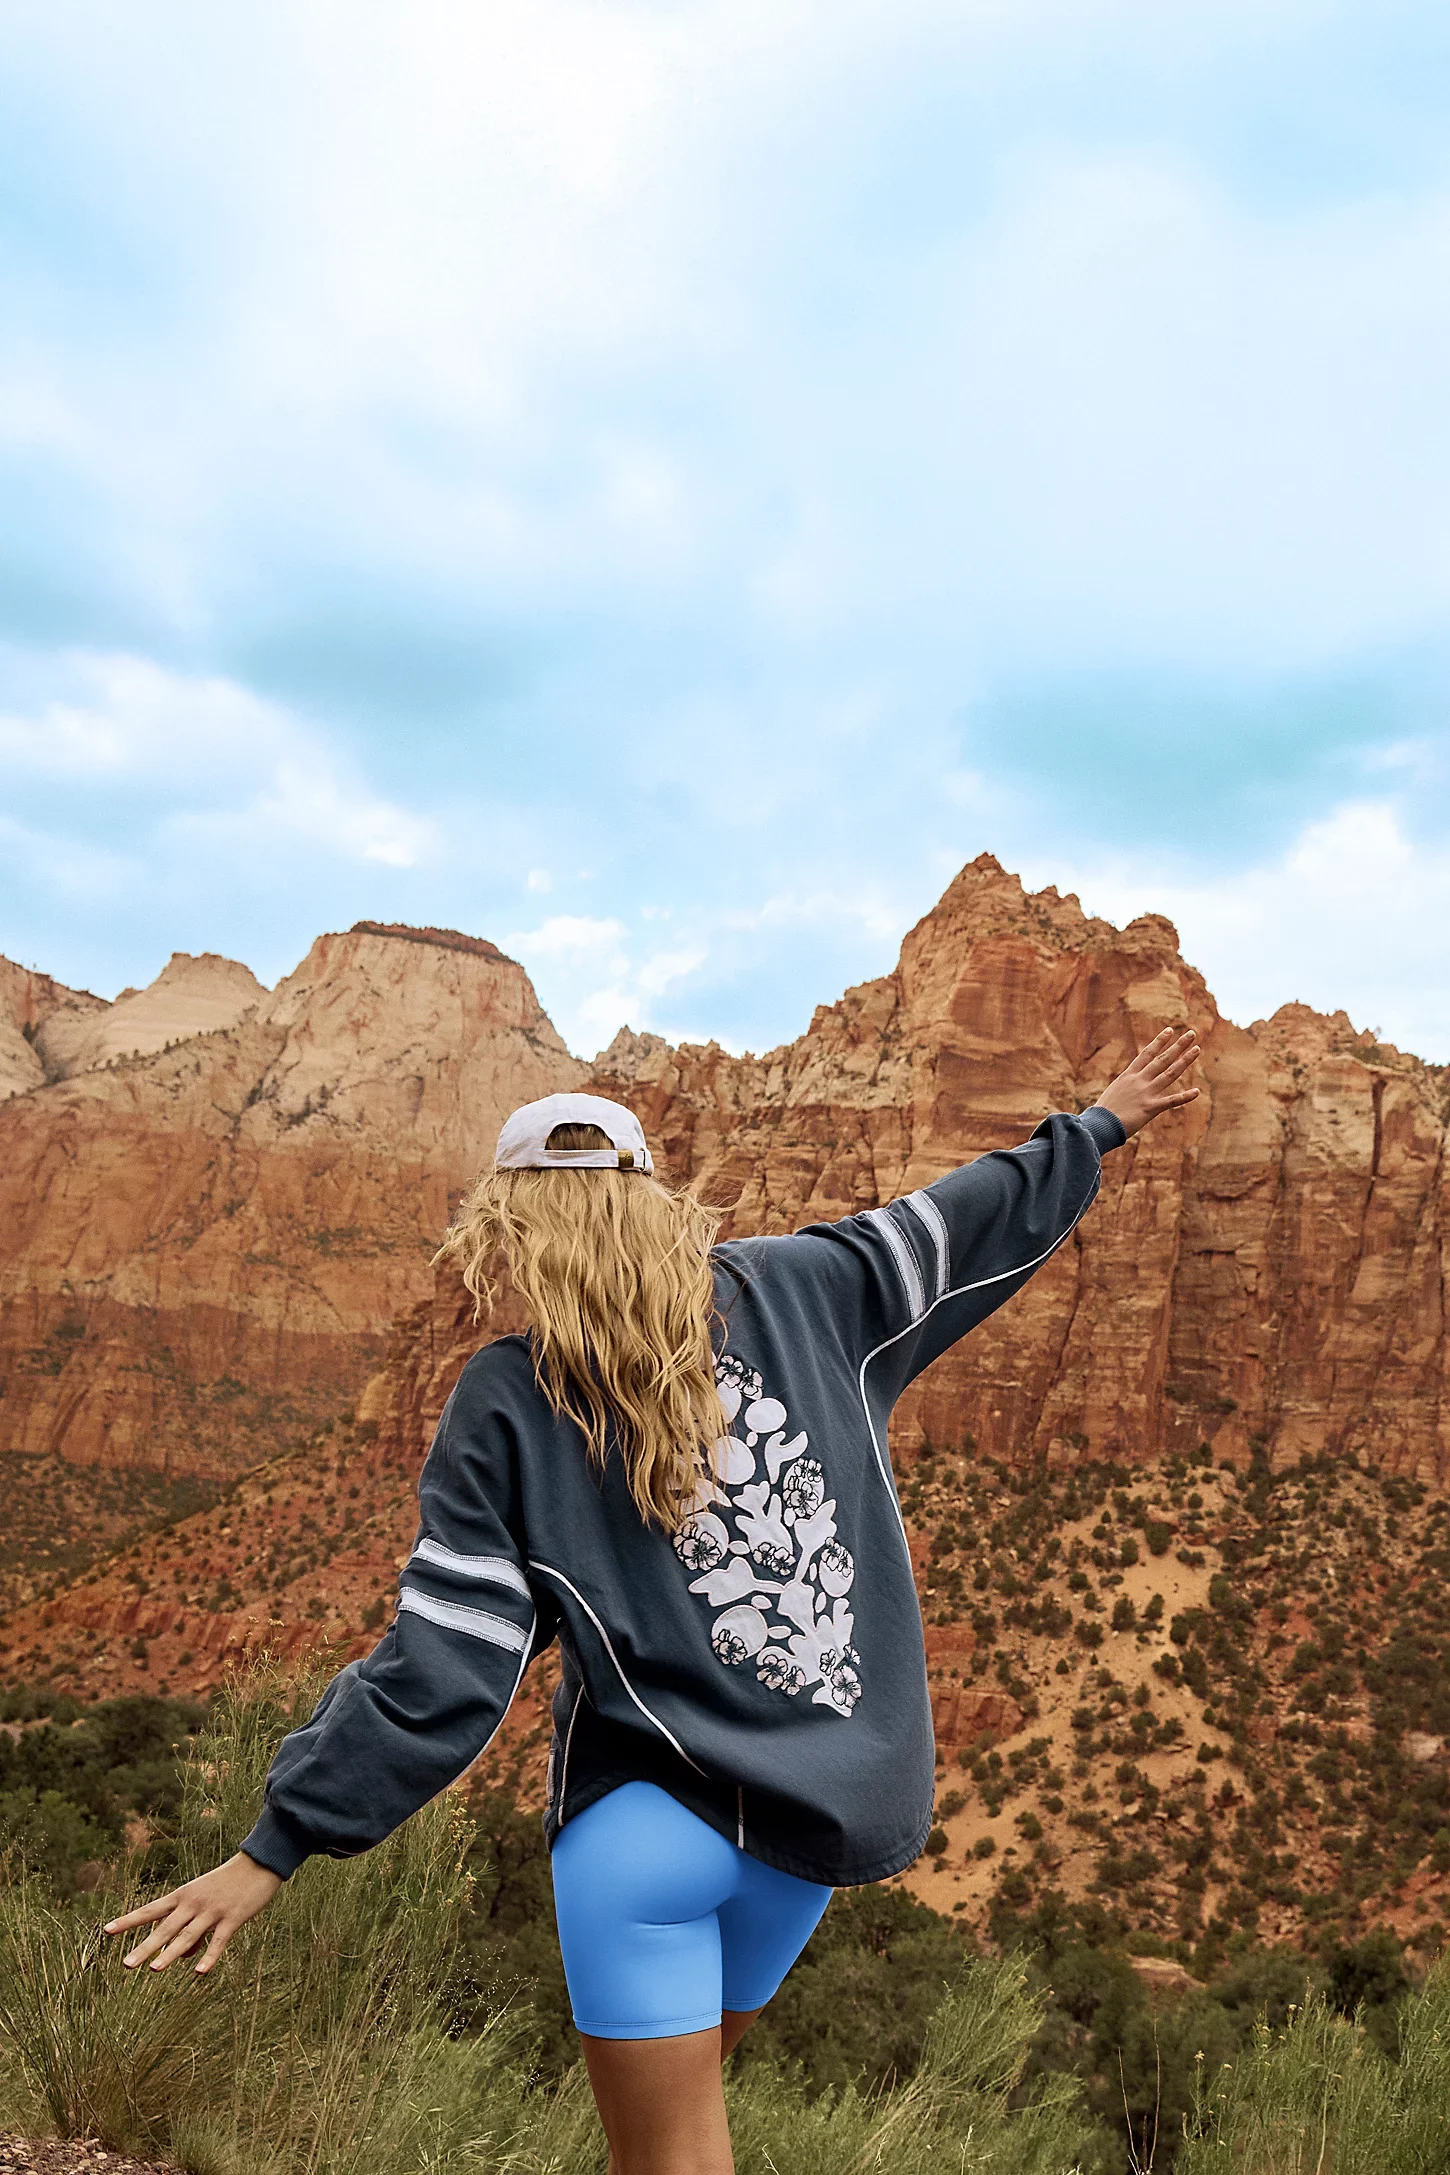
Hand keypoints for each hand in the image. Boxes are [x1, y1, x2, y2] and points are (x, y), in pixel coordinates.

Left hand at [103, 1850, 282, 1974]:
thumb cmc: (230, 1883)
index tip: (107, 1930)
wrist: (260, 1862)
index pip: (151, 1910)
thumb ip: (192, 1929)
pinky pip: (218, 1941)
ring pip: (188, 1936)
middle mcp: (193, 1903)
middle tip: (126, 1965)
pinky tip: (199, 1973)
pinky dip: (209, 1957)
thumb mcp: (206, 1901)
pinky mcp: (233, 1918)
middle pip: (165, 1928)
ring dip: (171, 1953)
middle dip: (145, 1947)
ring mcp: (213, 1911)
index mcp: (183, 1895)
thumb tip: (185, 1958)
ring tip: (154, 1970)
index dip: (129, 1921)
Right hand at [1093, 1025, 1200, 1139]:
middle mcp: (1139, 1080)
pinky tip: (1197, 1092)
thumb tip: (1129, 1085)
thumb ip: (1126, 1086)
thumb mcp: (1114, 1092)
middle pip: (1162, 1059)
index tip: (1170, 1030)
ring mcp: (1146, 1093)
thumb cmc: (1103, 1112)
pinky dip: (1185, 1097)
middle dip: (1178, 1046)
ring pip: (1170, 1073)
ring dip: (1185, 1060)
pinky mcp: (1150, 1108)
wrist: (1099, 1124)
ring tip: (1197, 1049)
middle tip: (1191, 1034)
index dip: (1160, 1041)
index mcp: (1129, 1075)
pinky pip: (1171, 1101)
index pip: (1147, 1054)